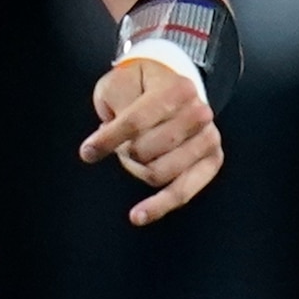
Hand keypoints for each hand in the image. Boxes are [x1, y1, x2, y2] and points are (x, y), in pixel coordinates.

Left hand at [80, 56, 223, 226]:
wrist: (172, 87)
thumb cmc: (141, 88)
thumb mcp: (120, 83)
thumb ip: (118, 106)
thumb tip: (112, 141)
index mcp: (178, 88)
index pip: (137, 121)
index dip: (109, 139)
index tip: (88, 152)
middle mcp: (199, 113)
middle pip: (145, 151)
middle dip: (123, 151)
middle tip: (121, 140)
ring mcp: (209, 138)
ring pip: (156, 173)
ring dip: (136, 168)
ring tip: (135, 152)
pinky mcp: (211, 162)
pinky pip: (182, 193)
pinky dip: (159, 206)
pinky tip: (138, 215)